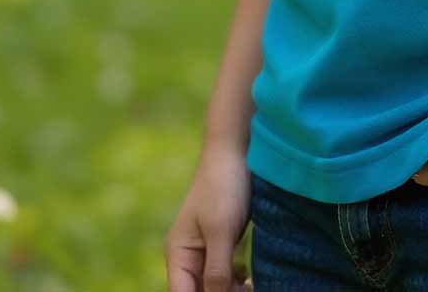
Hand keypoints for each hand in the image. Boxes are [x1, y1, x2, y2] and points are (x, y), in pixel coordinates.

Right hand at [165, 144, 252, 291]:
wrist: (236, 150)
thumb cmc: (224, 186)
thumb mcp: (221, 231)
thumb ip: (217, 270)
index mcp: (178, 255)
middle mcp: (188, 256)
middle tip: (246, 290)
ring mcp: (205, 249)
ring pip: (214, 285)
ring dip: (230, 291)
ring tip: (249, 286)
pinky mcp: (222, 241)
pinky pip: (225, 273)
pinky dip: (236, 280)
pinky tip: (248, 278)